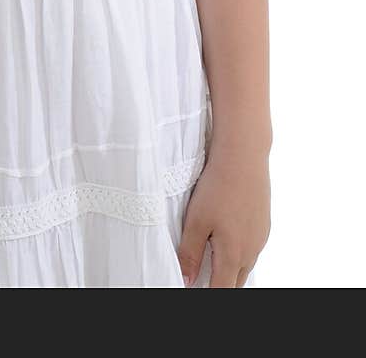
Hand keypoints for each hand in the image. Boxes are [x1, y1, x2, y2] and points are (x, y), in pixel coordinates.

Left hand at [177, 147, 270, 287]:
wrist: (244, 156)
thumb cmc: (217, 186)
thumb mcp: (196, 220)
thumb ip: (190, 254)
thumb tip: (186, 281)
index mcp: (233, 255)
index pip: (222, 290)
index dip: (208, 293)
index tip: (196, 288)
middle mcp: (251, 251)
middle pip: (236, 282)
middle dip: (220, 284)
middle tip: (201, 279)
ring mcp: (260, 238)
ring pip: (245, 265)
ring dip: (230, 269)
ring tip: (212, 262)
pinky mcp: (263, 224)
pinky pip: (252, 248)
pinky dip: (239, 252)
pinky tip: (227, 238)